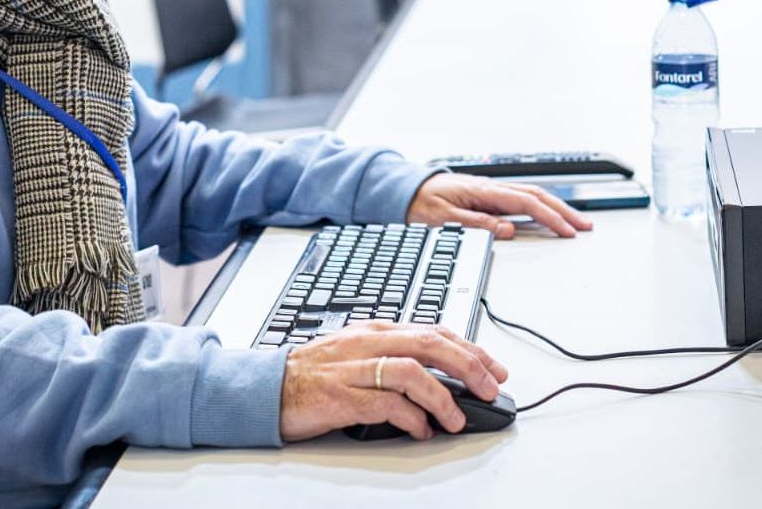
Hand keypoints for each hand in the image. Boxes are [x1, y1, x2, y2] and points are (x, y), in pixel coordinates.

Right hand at [278, 322, 508, 441]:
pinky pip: (386, 404)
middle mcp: (367, 343)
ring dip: (443, 396)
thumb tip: (439, 377)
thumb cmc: (313, 374)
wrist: (267, 387)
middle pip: (430, 343)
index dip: (470, 348)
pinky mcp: (341, 396)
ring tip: (457, 419)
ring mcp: (353, 369)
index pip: (433, 330)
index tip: (494, 367)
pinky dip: (411, 418)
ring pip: (412, 371)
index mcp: (375, 330)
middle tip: (491, 387)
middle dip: (468, 365)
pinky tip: (422, 430)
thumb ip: (393, 357)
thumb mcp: (357, 353)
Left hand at [406, 172, 592, 238]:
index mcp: (484, 191)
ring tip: (576, 222)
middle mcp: (492, 188)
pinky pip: (523, 199)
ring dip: (556, 208)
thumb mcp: (445, 218)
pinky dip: (542, 207)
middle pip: (537, 196)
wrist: (408, 190)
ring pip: (533, 196)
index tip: (567, 231)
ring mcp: (493, 190)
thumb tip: (509, 230)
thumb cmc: (423, 202)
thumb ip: (478, 223)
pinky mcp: (490, 196)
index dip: (550, 217)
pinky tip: (551, 215)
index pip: (526, 203)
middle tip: (585, 226)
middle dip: (564, 211)